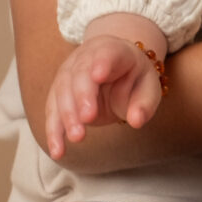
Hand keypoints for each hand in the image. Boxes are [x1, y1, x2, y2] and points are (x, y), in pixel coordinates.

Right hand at [42, 13, 169, 158]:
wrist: (113, 69)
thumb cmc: (133, 79)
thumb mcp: (148, 87)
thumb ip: (144, 103)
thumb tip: (136, 121)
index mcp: (113, 51)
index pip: (107, 54)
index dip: (102, 63)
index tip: (98, 75)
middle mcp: (85, 59)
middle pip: (79, 74)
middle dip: (82, 96)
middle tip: (88, 118)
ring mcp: (68, 73)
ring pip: (62, 92)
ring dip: (67, 116)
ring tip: (77, 137)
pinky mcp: (58, 93)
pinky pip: (53, 111)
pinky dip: (54, 131)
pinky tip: (57, 150)